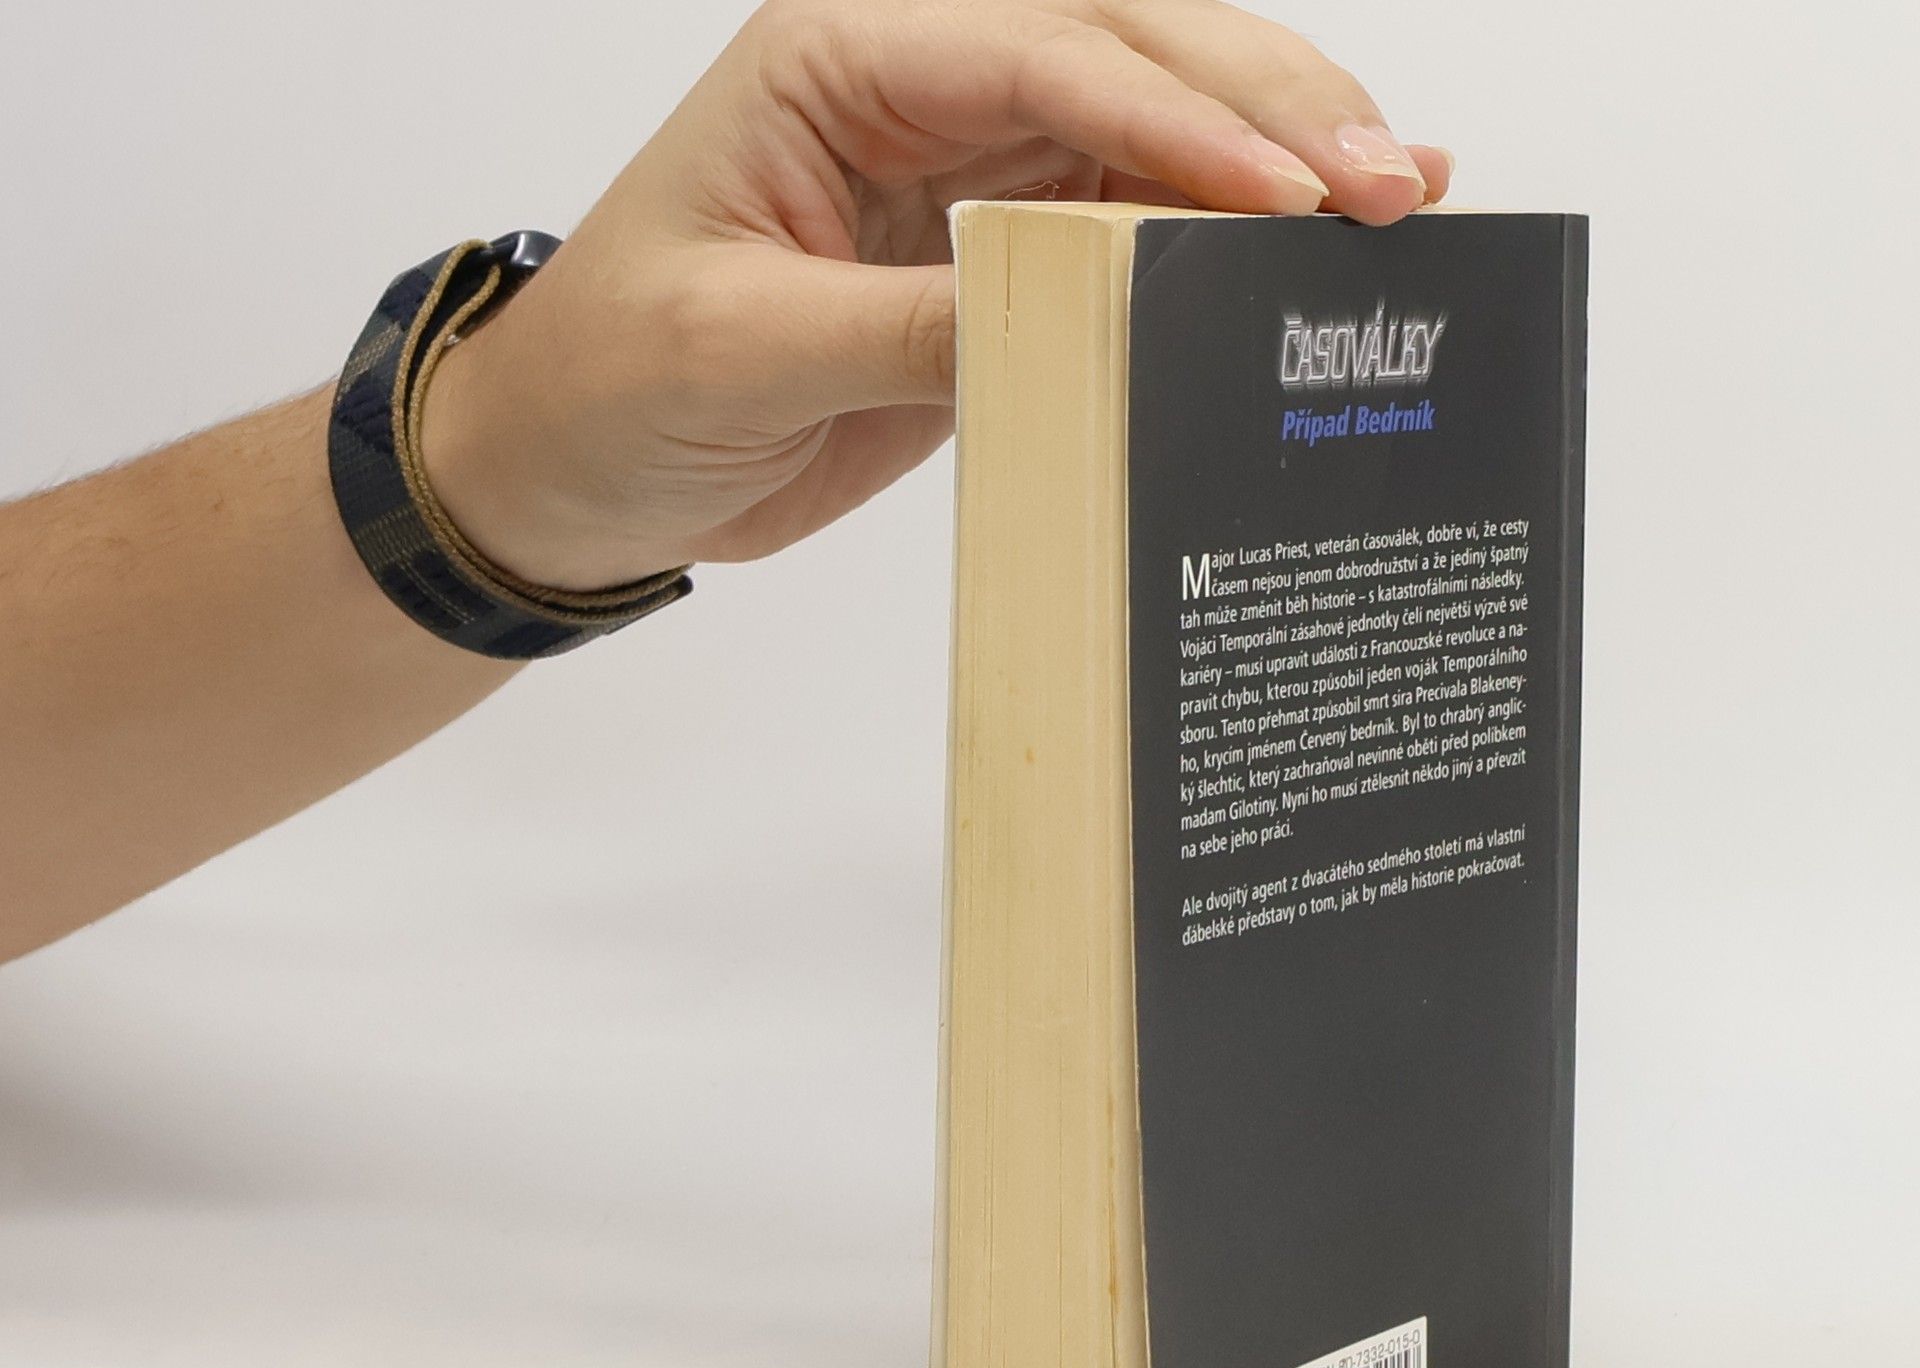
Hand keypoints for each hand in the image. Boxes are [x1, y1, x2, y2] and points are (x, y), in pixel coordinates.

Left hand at [423, 0, 1449, 591]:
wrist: (572, 470)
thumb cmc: (610, 382)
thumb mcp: (743, 350)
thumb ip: (906, 324)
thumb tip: (1068, 315)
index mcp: (840, 56)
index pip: (1043, 56)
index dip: (1176, 119)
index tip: (1283, 193)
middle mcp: (921, 90)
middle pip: (1132, 55)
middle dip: (1268, 111)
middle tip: (1390, 181)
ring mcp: (969, 174)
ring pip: (1153, 132)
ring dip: (1272, 165)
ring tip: (1397, 202)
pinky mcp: (994, 264)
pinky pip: (1125, 235)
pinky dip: (1217, 247)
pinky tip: (1304, 252)